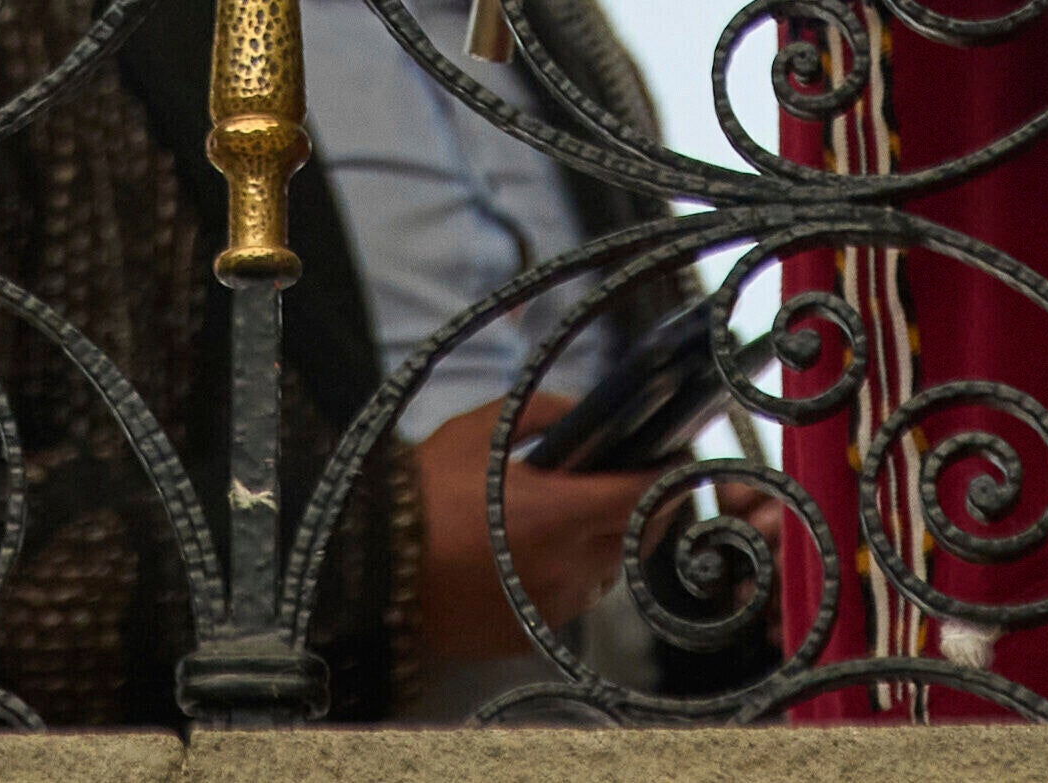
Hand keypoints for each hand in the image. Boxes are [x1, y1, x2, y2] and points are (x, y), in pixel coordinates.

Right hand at [409, 407, 652, 672]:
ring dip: (609, 542)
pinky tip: (544, 549)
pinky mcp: (530, 634)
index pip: (644, 497)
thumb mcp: (481, 430)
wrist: (371, 565)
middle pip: (638, 537)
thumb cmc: (424, 490)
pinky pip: (572, 601)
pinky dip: (573, 573)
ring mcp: (550, 607)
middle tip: (634, 478)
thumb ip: (544, 413)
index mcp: (558, 514)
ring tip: (582, 512)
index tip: (675, 455)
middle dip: (646, 506)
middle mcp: (565, 568)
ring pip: (608, 572)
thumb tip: (587, 414)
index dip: (668, 475)